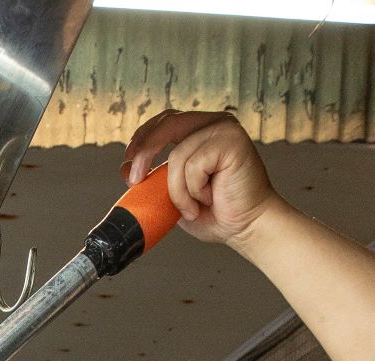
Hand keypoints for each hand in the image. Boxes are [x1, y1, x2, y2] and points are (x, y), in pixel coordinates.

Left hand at [122, 110, 282, 248]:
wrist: (247, 227)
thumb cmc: (217, 212)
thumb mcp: (176, 193)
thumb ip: (157, 177)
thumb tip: (127, 170)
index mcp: (201, 129)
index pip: (164, 121)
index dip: (142, 138)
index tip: (127, 162)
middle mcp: (214, 123)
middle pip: (167, 124)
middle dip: (145, 151)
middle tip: (135, 178)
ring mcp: (224, 129)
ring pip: (178, 155)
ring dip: (178, 190)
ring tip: (192, 208)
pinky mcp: (232, 141)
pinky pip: (194, 165)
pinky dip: (194, 190)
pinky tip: (210, 199)